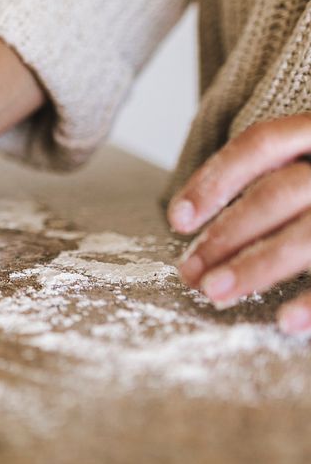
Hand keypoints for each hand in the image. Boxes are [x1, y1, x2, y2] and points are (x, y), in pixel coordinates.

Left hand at [168, 113, 310, 333]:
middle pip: (281, 191)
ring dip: (259, 266)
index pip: (263, 143)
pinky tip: (286, 321)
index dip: (215, 178)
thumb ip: (275, 181)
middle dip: (228, 233)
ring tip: (216, 293)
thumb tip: (197, 226)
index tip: (178, 219)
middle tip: (190, 271)